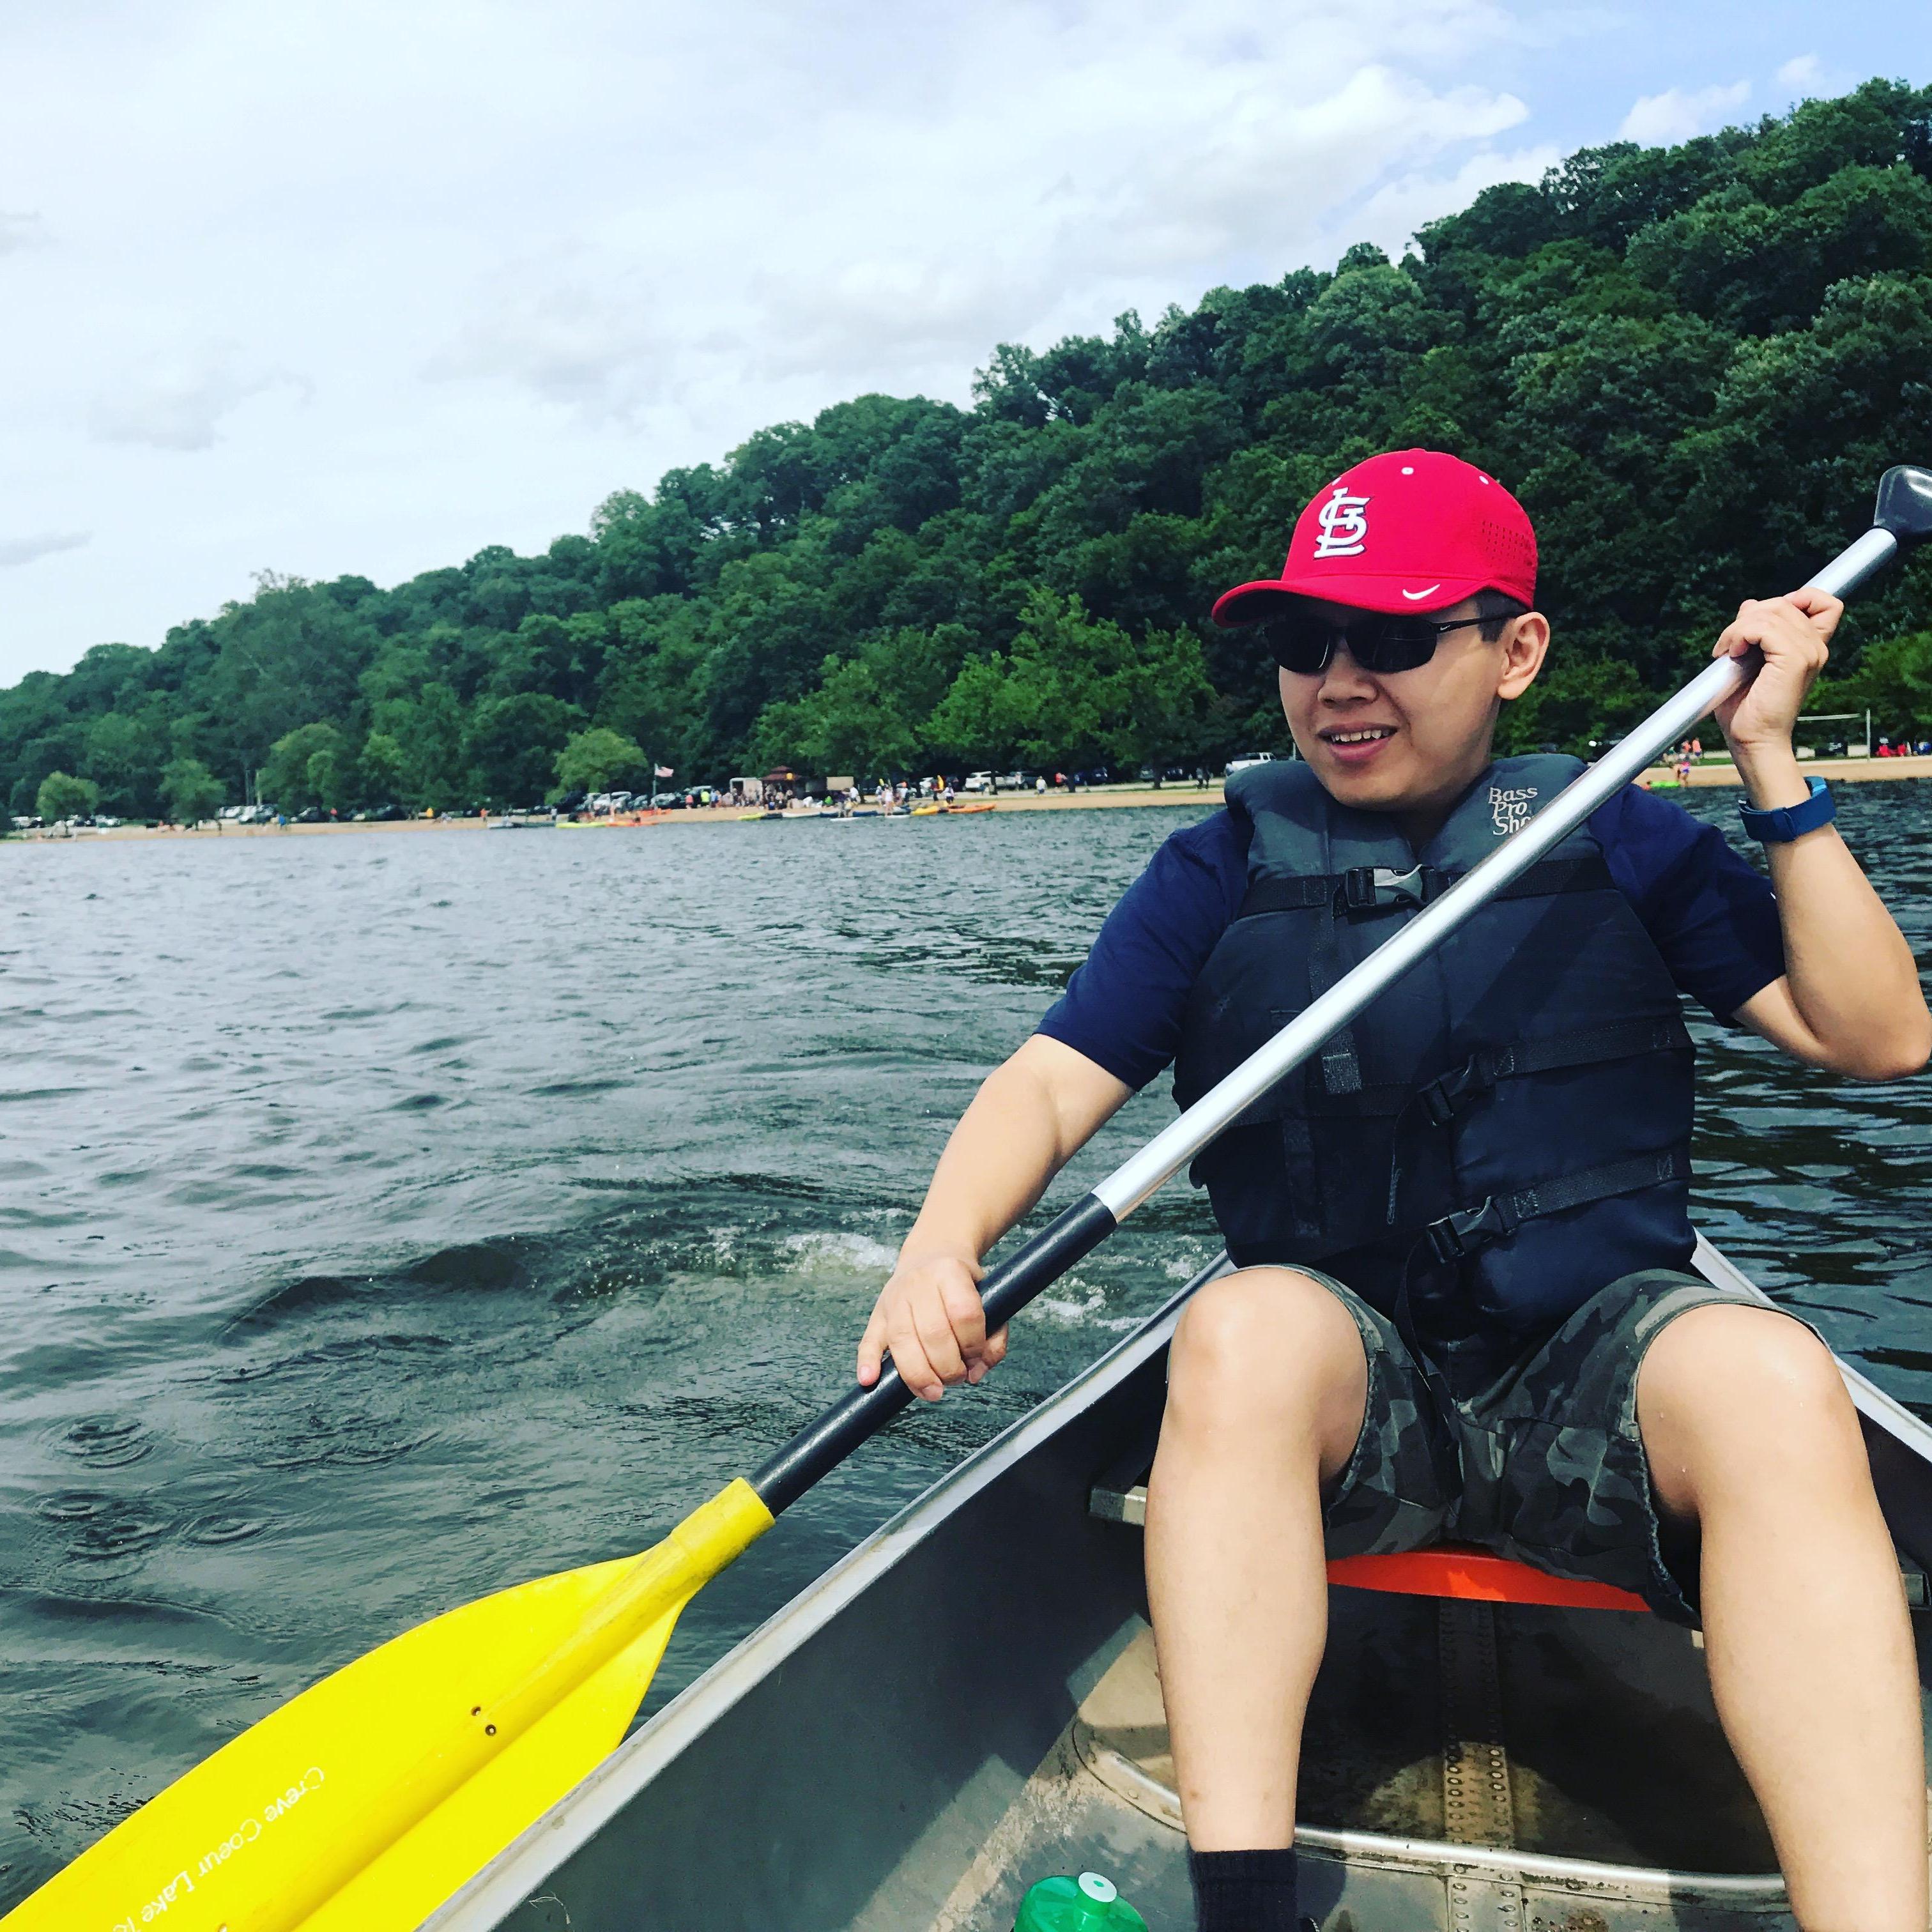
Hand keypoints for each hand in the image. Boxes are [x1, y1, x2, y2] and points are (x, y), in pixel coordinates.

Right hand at [856, 1251, 1007, 1401]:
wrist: (932, 1253)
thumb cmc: (963, 1284)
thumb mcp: (989, 1299)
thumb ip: (993, 1339)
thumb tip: (976, 1374)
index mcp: (950, 1272)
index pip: (963, 1314)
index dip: (973, 1344)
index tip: (976, 1358)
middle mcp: (919, 1282)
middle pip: (932, 1332)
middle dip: (948, 1367)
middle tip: (957, 1377)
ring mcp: (894, 1298)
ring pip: (902, 1340)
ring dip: (919, 1375)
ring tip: (933, 1391)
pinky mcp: (877, 1314)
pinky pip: (868, 1340)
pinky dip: (868, 1362)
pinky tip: (870, 1379)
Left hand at [1710, 588, 1841, 754]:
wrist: (1752, 741)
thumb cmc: (1747, 708)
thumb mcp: (1749, 659)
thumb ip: (1755, 631)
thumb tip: (1750, 605)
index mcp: (1810, 646)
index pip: (1825, 602)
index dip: (1797, 597)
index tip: (1762, 619)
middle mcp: (1815, 646)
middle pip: (1783, 602)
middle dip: (1747, 617)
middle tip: (1729, 645)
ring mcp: (1808, 652)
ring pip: (1770, 611)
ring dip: (1736, 628)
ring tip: (1727, 652)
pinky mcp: (1794, 660)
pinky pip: (1763, 628)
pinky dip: (1739, 635)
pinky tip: (1732, 655)